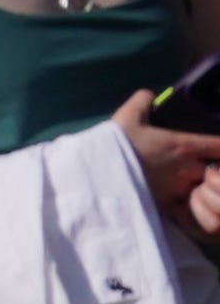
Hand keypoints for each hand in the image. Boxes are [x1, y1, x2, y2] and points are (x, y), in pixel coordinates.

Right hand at [119, 99, 219, 242]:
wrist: (97, 177)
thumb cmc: (115, 146)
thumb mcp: (127, 116)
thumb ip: (142, 102)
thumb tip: (150, 96)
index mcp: (185, 146)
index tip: (216, 147)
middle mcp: (188, 169)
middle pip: (216, 172)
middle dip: (211, 171)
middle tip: (198, 166)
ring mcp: (179, 190)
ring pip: (201, 191)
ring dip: (196, 187)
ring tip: (182, 183)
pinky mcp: (166, 207)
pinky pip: (185, 207)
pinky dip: (183, 204)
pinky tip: (171, 197)